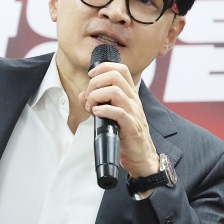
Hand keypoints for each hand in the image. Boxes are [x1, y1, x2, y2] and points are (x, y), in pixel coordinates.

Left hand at [78, 62, 159, 180]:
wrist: (141, 156)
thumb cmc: (126, 134)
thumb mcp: (110, 115)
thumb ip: (96, 103)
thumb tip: (82, 95)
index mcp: (129, 95)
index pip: (121, 69)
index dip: (104, 67)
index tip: (91, 74)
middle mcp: (133, 100)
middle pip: (115, 76)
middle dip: (96, 83)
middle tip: (89, 96)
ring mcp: (133, 112)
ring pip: (115, 92)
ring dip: (97, 96)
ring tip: (91, 107)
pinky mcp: (131, 126)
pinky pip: (118, 112)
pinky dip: (104, 110)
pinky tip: (96, 113)